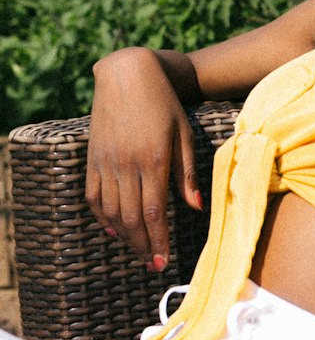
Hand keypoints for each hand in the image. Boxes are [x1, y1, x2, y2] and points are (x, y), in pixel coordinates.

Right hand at [86, 48, 202, 271]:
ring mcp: (106, 162)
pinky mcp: (93, 158)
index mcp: (153, 160)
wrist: (128, 75)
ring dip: (124, 236)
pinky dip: (101, 216)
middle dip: (142, 244)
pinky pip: (93, 196)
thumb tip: (196, 207)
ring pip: (112, 211)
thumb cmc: (164, 104)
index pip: (155, 212)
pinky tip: (113, 229)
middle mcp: (126, 164)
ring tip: (137, 250)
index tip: (163, 260)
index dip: (158, 240)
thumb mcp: (184, 134)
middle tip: (152, 264)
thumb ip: (187, 172)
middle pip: (132, 217)